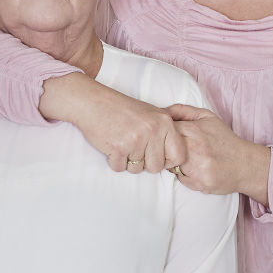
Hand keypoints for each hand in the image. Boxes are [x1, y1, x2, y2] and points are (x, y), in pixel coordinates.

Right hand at [42, 74, 186, 173]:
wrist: (93, 102)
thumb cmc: (122, 109)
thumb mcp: (152, 113)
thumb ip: (166, 132)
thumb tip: (178, 158)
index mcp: (165, 122)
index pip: (179, 156)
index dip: (167, 161)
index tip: (156, 156)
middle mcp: (153, 131)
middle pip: (156, 167)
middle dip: (144, 163)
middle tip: (133, 148)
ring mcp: (136, 140)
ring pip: (137, 169)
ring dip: (128, 162)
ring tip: (122, 143)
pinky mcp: (118, 148)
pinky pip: (120, 168)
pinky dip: (114, 161)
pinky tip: (111, 145)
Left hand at [168, 104, 270, 202]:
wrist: (245, 164)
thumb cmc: (224, 139)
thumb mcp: (207, 117)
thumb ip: (182, 110)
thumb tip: (162, 111)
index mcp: (192, 130)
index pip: (163, 130)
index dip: (163, 134)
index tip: (168, 136)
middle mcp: (193, 149)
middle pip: (163, 149)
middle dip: (167, 149)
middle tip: (178, 149)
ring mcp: (196, 168)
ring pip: (170, 165)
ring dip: (175, 163)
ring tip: (190, 159)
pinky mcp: (199, 183)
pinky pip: (181, 179)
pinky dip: (185, 175)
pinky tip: (197, 170)